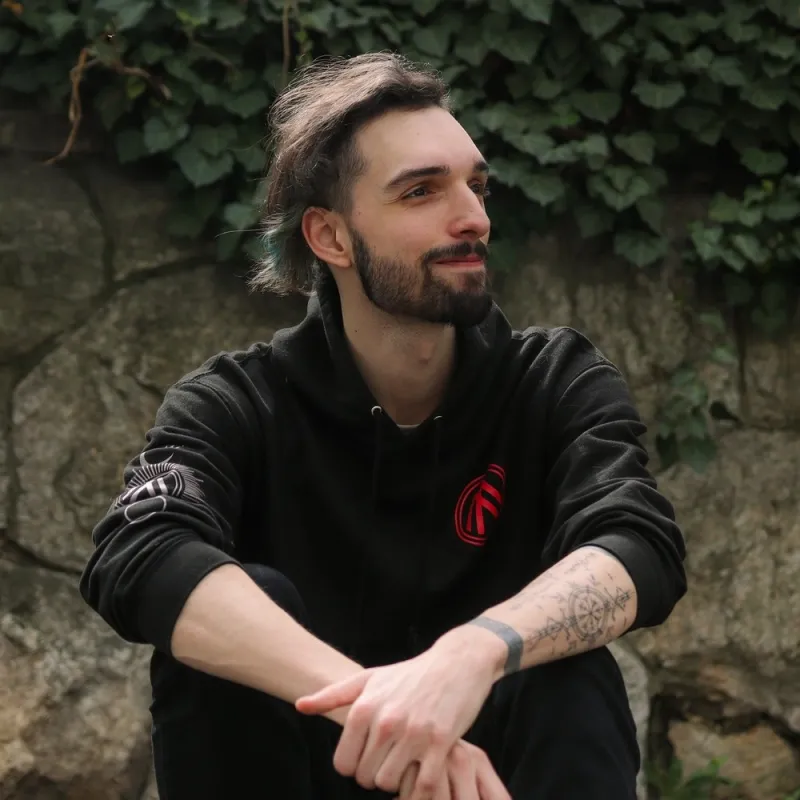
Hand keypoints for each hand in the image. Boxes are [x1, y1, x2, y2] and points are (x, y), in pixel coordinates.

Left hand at [295, 628, 499, 797]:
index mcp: (364, 707)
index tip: (368, 757)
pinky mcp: (440, 743)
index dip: (355, 766)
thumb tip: (300, 705)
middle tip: (389, 761)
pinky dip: (419, 790)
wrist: (456, 663)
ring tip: (405, 765)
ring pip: (390, 783)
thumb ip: (332, 695)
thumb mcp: (370, 679)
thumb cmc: (410, 674)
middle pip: (366, 777)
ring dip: (398, 781)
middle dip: (376, 774)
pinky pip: (422, 786)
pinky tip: (422, 775)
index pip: (343, 764)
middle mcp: (386, 721)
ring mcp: (413, 733)